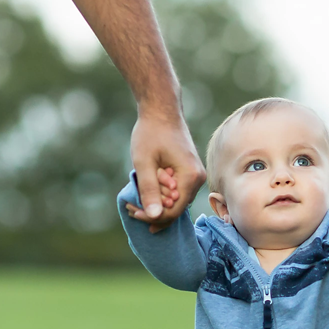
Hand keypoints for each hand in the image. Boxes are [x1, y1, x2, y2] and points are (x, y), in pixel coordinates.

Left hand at [129, 112, 204, 230]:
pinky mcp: (190, 173)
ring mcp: (196, 176)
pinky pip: (176, 192)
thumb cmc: (151, 133)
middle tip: (130, 207)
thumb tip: (154, 217)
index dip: (153, 216)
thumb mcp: (144, 162)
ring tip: (134, 201)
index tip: (133, 212)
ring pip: (176, 201)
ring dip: (156, 203)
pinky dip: (161, 194)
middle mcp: (198, 180)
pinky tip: (146, 192)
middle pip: (176, 208)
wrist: (162, 111)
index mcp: (191, 177)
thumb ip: (150, 190)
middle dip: (153, 211)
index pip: (174, 210)